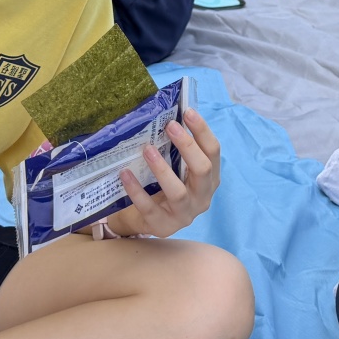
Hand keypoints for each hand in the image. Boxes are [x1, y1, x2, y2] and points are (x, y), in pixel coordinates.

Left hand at [107, 108, 221, 237]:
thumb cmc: (163, 186)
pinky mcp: (163, 226)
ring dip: (162, 169)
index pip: (213, 152)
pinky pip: (149, 207)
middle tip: (170, 126)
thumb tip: (166, 115)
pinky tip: (125, 174)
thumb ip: (176, 150)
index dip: (202, 131)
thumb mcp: (175, 168)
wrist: (144, 219)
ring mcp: (185, 214)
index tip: (188, 112)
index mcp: (209, 178)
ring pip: (178, 192)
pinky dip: (136, 190)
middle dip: (187, 146)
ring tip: (147, 149)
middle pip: (203, 170)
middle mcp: (202, 197)